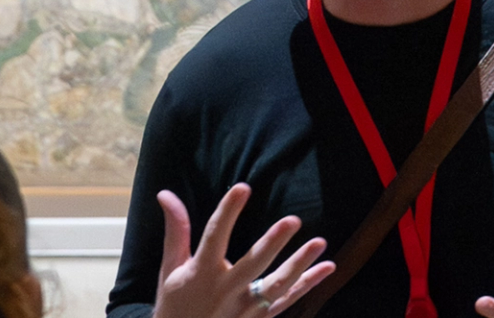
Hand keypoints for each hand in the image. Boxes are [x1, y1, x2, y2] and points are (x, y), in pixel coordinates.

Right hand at [152, 184, 334, 317]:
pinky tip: (327, 267)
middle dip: (273, 243)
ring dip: (300, 264)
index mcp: (202, 273)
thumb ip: (176, 231)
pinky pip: (287, 301)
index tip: (242, 188)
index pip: (215, 236)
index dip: (228, 212)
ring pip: (277, 285)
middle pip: (253, 264)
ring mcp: (245, 307)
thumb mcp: (170, 268)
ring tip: (320, 242)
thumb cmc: (175, 304)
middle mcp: (225, 290)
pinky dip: (308, 284)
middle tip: (293, 221)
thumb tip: (166, 194)